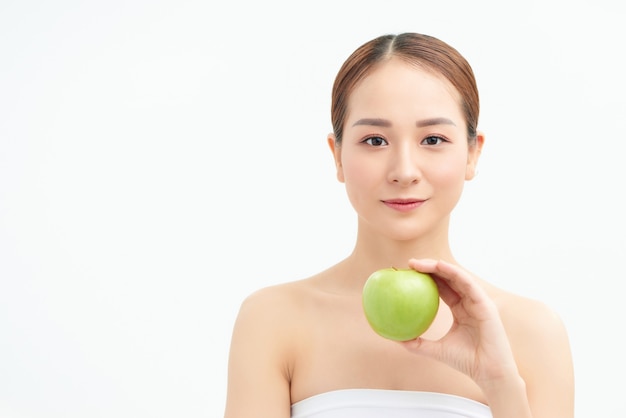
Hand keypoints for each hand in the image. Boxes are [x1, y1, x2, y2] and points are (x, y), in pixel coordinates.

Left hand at [402, 258, 518, 387]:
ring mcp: (477, 301)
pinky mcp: (485, 303)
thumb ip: (417, 344)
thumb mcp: (436, 350)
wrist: (488, 372)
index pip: (442, 288)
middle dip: (429, 268)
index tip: (407, 273)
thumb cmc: (465, 361)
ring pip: (457, 277)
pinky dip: (454, 273)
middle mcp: (469, 302)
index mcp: (460, 309)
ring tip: (420, 263)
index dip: (426, 278)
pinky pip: (468, 283)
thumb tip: (395, 338)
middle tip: (410, 264)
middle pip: (448, 278)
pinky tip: (439, 266)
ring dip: (438, 266)